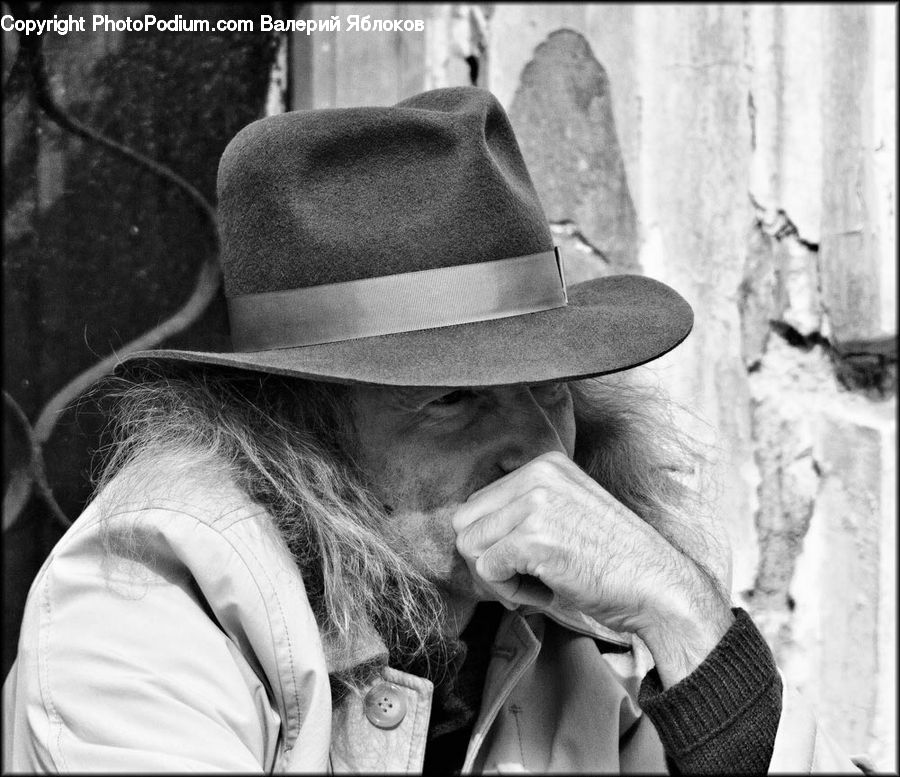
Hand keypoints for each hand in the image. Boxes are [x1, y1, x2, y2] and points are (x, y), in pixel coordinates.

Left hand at [451, 451, 733, 686]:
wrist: (659, 587)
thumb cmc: (614, 560)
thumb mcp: (566, 511)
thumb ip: (522, 508)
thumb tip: (467, 531)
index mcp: (544, 465)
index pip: (479, 503)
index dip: (495, 541)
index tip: (529, 560)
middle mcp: (537, 475)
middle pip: (465, 523)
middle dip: (487, 558)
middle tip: (525, 577)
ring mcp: (535, 505)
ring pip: (470, 547)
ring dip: (498, 578)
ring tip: (538, 583)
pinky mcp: (534, 539)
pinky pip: (487, 571)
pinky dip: (510, 593)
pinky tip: (546, 592)